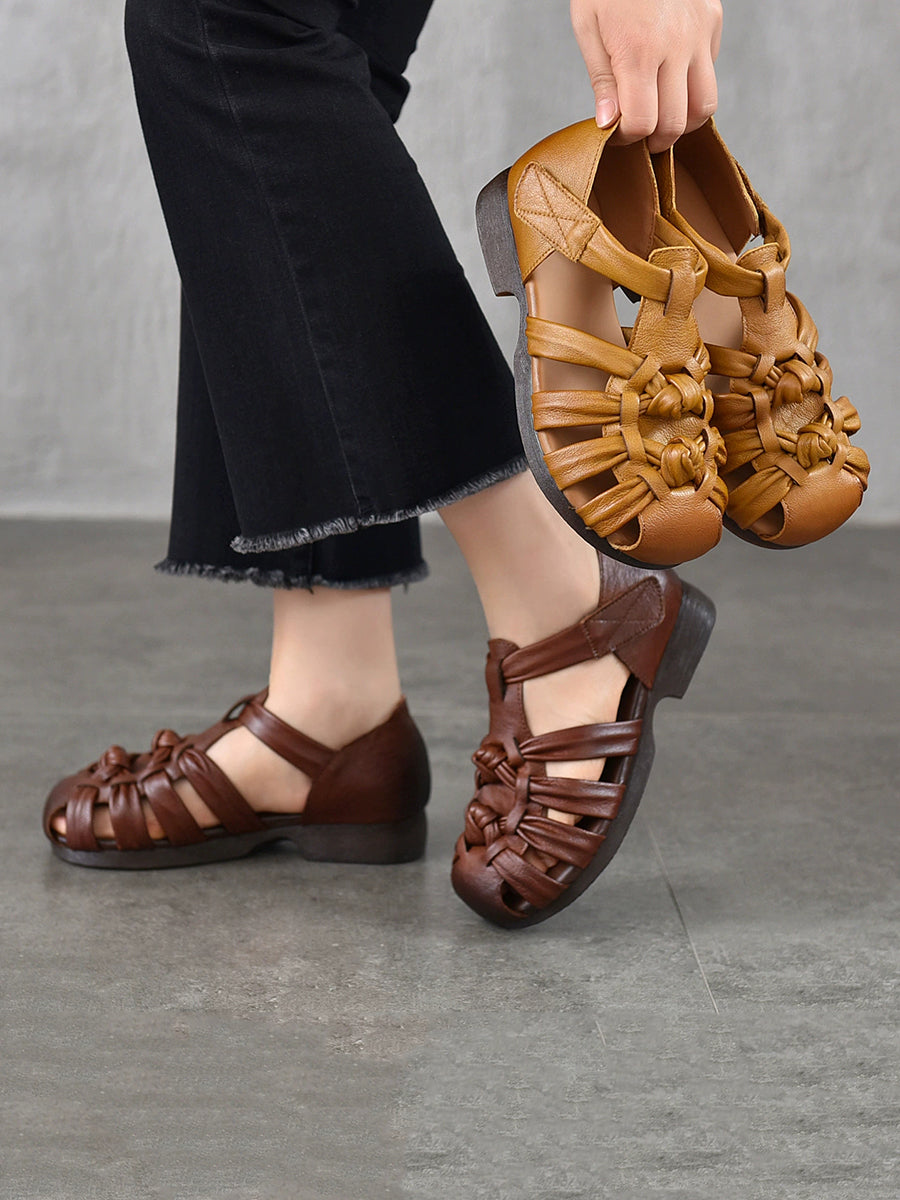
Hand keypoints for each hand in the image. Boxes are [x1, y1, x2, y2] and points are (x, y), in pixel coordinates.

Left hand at [570, 0, 721, 150]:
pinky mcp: (713, 21)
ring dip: (683, 121)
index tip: (617, 133)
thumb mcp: (588, 26)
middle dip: (655, 139)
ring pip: (705, 106)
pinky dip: (693, 87)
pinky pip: (710, 72)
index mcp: (637, 50)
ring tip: (662, 116)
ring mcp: (699, 33)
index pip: (642, 123)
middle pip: (675, 123)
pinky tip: (671, 78)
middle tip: (639, 134)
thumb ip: (601, 79)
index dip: (628, 139)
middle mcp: (675, 45)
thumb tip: (608, 124)